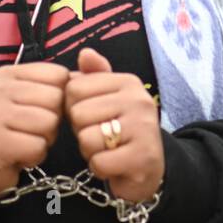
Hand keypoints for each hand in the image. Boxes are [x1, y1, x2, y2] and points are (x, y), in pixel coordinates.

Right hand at [0, 62, 68, 194]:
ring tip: (26, 141)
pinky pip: (36, 147)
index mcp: (8, 74)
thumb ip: (64, 82)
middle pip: (55, 99)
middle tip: (32, 130)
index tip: (41, 109)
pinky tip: (19, 155)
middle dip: (53, 120)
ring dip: (44, 139)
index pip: (58, 75)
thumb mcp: (37, 98)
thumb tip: (92, 60)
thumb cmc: (17, 128)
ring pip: (48, 123)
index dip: (61, 98)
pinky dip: (34, 156)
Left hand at [66, 48, 163, 202]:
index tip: (94, 117)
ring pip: (87, 139)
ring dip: (90, 151)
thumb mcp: (107, 99)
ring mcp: (144, 129)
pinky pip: (99, 162)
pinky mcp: (143, 157)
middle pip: (78, 113)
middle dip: (82, 131)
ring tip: (108, 150)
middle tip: (102, 136)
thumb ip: (93, 76)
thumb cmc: (119, 132)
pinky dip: (101, 169)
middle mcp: (139, 100)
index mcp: (128, 82)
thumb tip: (85, 53)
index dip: (74, 108)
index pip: (74, 88)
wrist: (148, 169)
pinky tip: (115, 165)